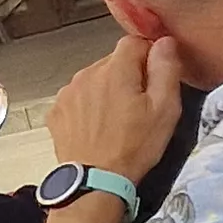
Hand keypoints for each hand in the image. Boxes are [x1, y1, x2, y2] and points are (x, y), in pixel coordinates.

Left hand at [47, 33, 182, 180]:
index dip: (148, 56)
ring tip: (118, 119)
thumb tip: (165, 42)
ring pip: (94, 79)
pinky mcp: (56, 111)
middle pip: (113, 61)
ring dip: (107, 90)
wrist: (95, 180)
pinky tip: (98, 126)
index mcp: (114, 70)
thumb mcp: (164, 108)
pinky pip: (78, 98)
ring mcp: (67, 93)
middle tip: (139, 105)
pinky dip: (88, 106)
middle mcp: (86, 75)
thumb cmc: (134, 147)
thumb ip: (166, 69)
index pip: (133, 42)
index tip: (154, 78)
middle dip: (128, 75)